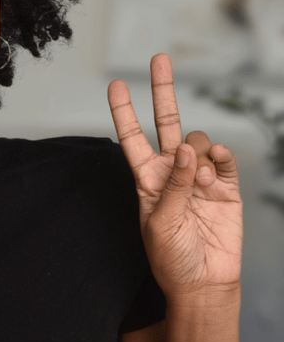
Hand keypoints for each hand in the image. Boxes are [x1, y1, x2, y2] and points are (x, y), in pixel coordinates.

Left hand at [107, 53, 242, 301]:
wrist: (204, 283)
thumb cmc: (170, 257)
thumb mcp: (159, 222)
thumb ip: (172, 184)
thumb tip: (185, 147)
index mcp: (146, 179)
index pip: (131, 138)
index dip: (123, 112)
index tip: (115, 84)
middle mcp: (170, 171)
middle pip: (166, 122)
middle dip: (162, 90)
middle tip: (159, 58)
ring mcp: (198, 177)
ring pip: (197, 141)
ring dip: (196, 154)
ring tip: (197, 183)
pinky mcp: (225, 187)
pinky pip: (222, 159)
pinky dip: (218, 158)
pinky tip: (214, 168)